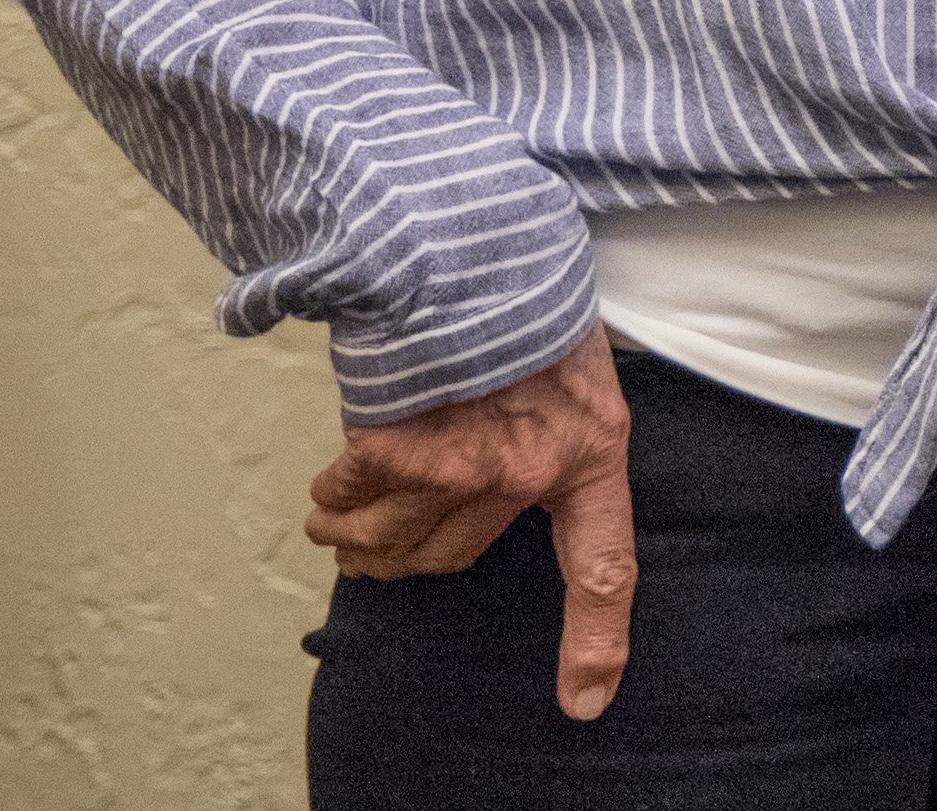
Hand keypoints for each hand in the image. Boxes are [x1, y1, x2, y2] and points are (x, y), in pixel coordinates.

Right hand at [305, 325, 638, 721]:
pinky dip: (334, 498)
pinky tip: (332, 484)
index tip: (586, 702)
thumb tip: (493, 477)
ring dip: (358, 539)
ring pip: (394, 541)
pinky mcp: (396, 447)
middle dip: (410, 554)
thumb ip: (547, 428)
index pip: (605, 565)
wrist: (476, 234)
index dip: (597, 639)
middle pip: (454, 555)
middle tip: (378, 545)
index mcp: (589, 450)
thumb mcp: (572, 359)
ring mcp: (460, 467)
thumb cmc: (525, 286)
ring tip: (341, 522)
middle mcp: (524, 473)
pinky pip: (352, 499)